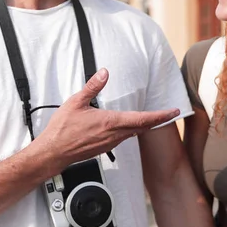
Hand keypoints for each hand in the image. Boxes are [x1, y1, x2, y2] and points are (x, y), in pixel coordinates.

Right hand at [31, 68, 179, 172]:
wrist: (54, 152)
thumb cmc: (63, 129)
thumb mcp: (76, 102)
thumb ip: (92, 87)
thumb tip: (104, 73)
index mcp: (110, 122)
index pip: (142, 119)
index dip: (160, 115)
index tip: (173, 112)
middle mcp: (114, 135)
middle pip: (143, 127)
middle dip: (158, 120)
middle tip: (170, 113)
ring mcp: (110, 143)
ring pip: (134, 133)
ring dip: (145, 125)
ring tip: (153, 118)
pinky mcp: (105, 148)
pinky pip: (123, 138)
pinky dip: (132, 130)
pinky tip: (129, 126)